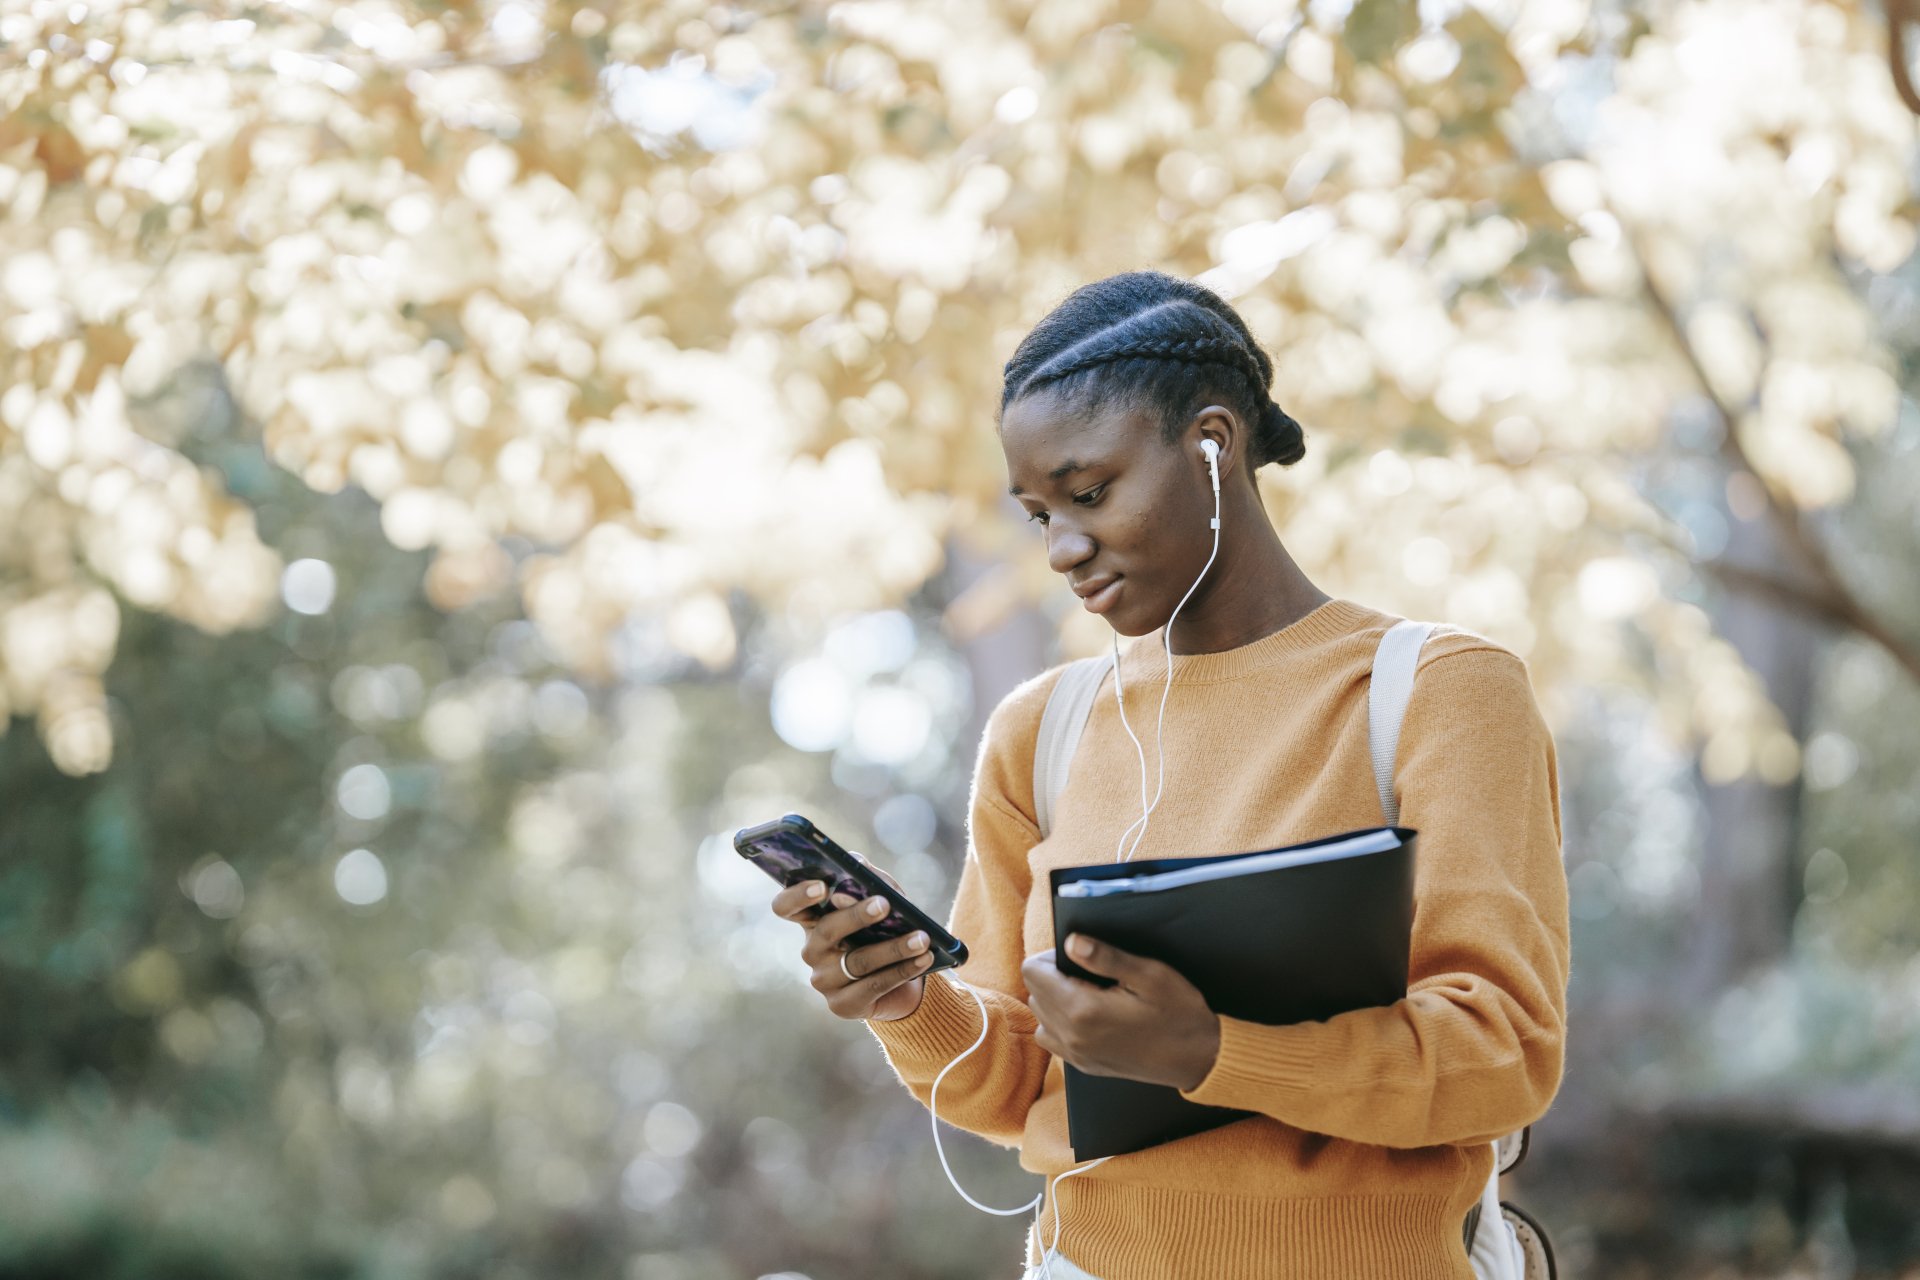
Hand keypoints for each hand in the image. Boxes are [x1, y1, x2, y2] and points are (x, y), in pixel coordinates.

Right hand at [770, 852, 932, 1022]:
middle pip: (826, 930)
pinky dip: (903, 970)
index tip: (822, 886)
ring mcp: (823, 980)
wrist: (904, 977)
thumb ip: (867, 878)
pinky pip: (874, 985)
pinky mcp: (842, 1005)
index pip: (786, 906)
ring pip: (857, 961)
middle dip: (857, 915)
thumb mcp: (881, 897)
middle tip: (885, 904)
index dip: (798, 896)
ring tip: (922, 937)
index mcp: (812, 919)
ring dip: (894, 947)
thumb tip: (858, 863)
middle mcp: (811, 950)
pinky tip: (924, 959)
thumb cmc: (885, 928)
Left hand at [1021, 933, 1221, 1091]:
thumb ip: (1106, 957)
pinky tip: (1091, 1015)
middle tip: (1089, 973)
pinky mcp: (1084, 1066)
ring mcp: (1077, 1055)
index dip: (1050, 956)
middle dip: (1053, 977)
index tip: (1078, 956)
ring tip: (1089, 994)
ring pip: (1041, 1018)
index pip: (1032, 972)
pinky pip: (1054, 1039)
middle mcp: (1072, 1037)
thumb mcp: (1150, 974)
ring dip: (1054, 1001)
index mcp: (1083, 1010)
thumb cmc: (1179, 1013)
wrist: (1199, 1058)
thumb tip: (1071, 941)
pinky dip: (1062, 1023)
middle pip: (1033, 994)